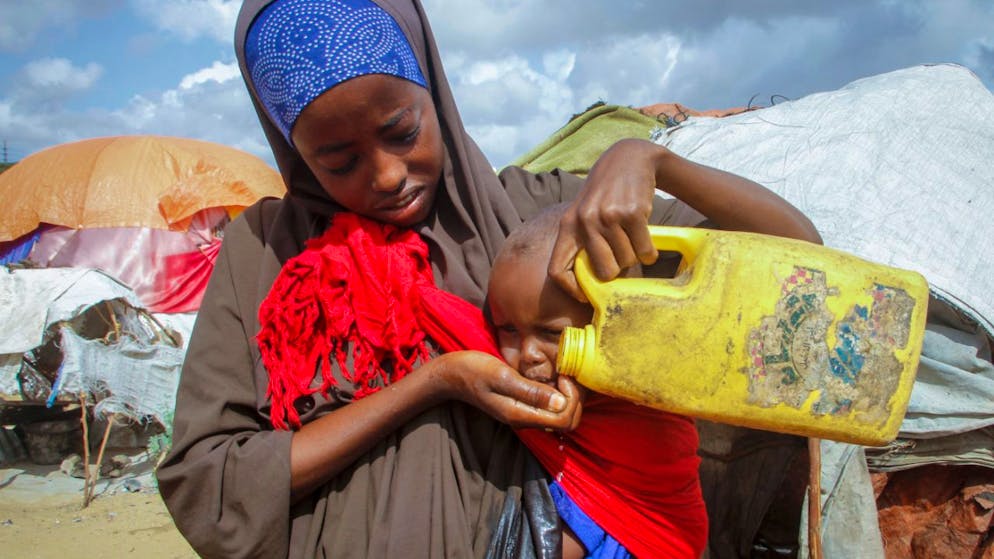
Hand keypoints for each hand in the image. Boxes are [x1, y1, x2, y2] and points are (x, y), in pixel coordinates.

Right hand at [433, 351, 582, 430]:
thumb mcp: (502, 377)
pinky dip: (559, 393)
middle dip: (575, 399)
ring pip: (560, 414)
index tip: (564, 376)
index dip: (572, 399)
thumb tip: (560, 403)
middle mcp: (525, 419)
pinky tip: (553, 375)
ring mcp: (524, 413)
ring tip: (562, 372)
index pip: (564, 421)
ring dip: (568, 396)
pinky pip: (550, 406)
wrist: (451, 375)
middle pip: (566, 421)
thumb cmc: (473, 371)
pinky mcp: (523, 405)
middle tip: (567, 373)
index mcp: (521, 415)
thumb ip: (530, 391)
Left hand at [550, 139, 662, 300]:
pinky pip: (645, 251)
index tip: (586, 296)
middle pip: (603, 272)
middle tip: (622, 258)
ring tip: (632, 238)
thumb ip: (583, 242)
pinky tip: (646, 239)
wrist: (629, 159)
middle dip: (617, 271)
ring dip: (634, 257)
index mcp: (568, 225)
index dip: (571, 290)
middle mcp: (585, 221)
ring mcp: (609, 216)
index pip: (557, 270)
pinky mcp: (632, 213)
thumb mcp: (584, 213)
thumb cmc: (606, 194)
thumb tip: (594, 285)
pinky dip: (649, 252)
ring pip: (626, 261)